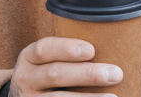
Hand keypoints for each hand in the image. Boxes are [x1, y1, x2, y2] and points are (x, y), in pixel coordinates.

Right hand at [7, 37, 122, 96]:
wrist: (29, 96)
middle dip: (87, 74)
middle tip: (115, 74)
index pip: (44, 49)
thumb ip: (70, 55)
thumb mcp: (49, 60)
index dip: (66, 48)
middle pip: (55, 74)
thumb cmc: (50, 72)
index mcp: (29, 58)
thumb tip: (111, 48)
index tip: (92, 50)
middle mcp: (25, 79)